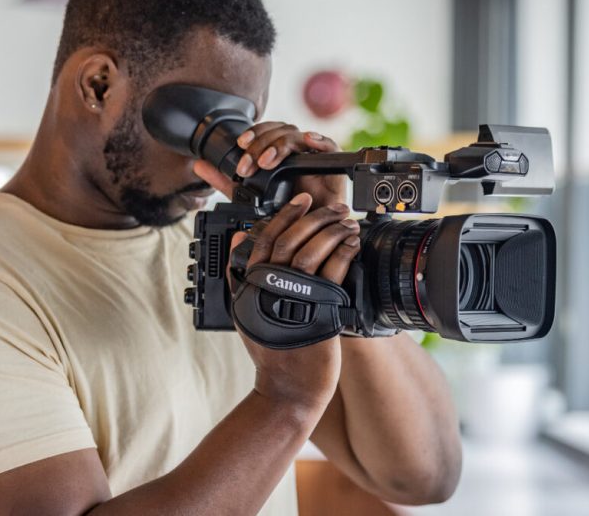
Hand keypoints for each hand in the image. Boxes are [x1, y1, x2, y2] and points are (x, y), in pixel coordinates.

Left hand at [193, 122, 345, 207]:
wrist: (312, 235)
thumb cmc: (286, 215)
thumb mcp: (250, 197)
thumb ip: (226, 182)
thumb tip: (199, 165)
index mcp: (279, 154)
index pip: (267, 132)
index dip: (254, 134)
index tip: (240, 145)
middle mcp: (296, 152)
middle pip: (280, 130)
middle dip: (262, 143)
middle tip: (249, 165)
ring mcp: (313, 157)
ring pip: (297, 135)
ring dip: (279, 145)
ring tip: (267, 162)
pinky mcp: (332, 165)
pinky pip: (330, 145)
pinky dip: (319, 140)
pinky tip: (308, 142)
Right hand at [228, 192, 360, 411]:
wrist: (288, 387)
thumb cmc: (270, 351)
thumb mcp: (244, 310)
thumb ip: (239, 274)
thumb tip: (237, 238)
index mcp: (253, 284)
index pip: (266, 238)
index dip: (285, 215)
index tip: (301, 201)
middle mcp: (271, 288)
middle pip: (291, 240)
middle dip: (314, 217)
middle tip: (331, 206)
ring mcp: (295, 298)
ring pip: (311, 251)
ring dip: (332, 230)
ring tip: (345, 221)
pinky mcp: (320, 309)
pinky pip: (333, 272)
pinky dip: (343, 252)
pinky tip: (351, 243)